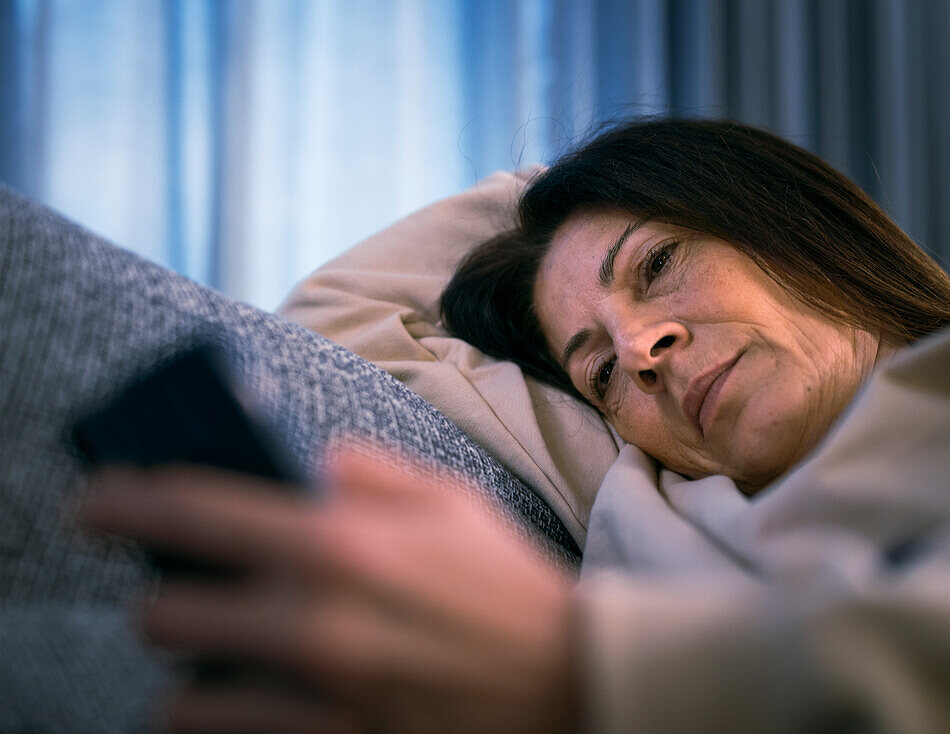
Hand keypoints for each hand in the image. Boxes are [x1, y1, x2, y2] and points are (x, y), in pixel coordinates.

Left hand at [78, 447, 577, 733]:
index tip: (94, 502)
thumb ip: (366, 471)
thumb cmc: (507, 585)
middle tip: (181, 589)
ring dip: (189, 669)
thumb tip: (306, 462)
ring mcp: (320, 697)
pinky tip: (246, 696)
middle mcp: (317, 621)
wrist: (569, 684)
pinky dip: (222, 717)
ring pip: (182, 696)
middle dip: (162, 596)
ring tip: (218, 653)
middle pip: (167, 614)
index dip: (124, 502)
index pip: (195, 512)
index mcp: (343, 543)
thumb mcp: (448, 500)